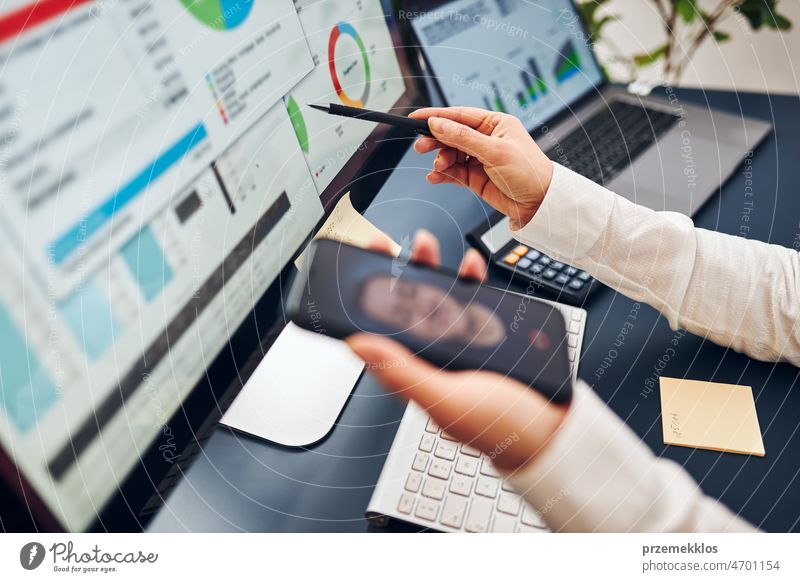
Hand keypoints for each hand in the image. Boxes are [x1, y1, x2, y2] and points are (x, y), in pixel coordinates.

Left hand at [346, 231, 568, 470]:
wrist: (553, 429)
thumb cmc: (498, 426)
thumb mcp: (445, 399)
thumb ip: (402, 372)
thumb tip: (356, 344)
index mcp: (413, 374)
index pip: (378, 334)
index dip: (364, 302)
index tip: (354, 270)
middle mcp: (432, 357)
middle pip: (404, 309)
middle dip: (394, 274)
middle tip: (385, 244)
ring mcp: (460, 344)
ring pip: (437, 299)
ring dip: (430, 269)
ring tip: (425, 244)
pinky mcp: (487, 335)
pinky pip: (473, 300)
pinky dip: (470, 279)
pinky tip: (470, 265)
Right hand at [410, 107, 553, 229]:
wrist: (539, 204)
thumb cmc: (529, 172)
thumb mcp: (495, 151)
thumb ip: (463, 137)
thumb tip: (438, 124)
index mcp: (495, 124)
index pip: (460, 115)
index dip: (436, 116)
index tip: (415, 118)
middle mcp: (486, 139)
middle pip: (451, 134)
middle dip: (435, 140)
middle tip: (421, 146)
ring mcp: (479, 159)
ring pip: (450, 154)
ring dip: (440, 160)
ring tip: (438, 167)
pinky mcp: (475, 177)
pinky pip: (453, 172)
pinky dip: (442, 174)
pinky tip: (436, 177)